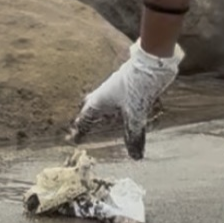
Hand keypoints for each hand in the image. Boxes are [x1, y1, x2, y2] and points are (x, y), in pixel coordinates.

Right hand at [68, 39, 183, 158]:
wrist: (150, 65)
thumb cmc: (137, 87)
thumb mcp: (135, 115)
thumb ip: (134, 137)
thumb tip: (136, 157)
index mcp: (99, 101)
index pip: (85, 119)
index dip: (80, 131)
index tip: (73, 140)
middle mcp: (103, 95)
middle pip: (90, 108)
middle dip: (85, 118)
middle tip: (80, 127)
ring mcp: (114, 90)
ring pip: (102, 103)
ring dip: (99, 113)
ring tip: (100, 120)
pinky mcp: (125, 88)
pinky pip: (114, 101)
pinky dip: (112, 109)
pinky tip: (120, 112)